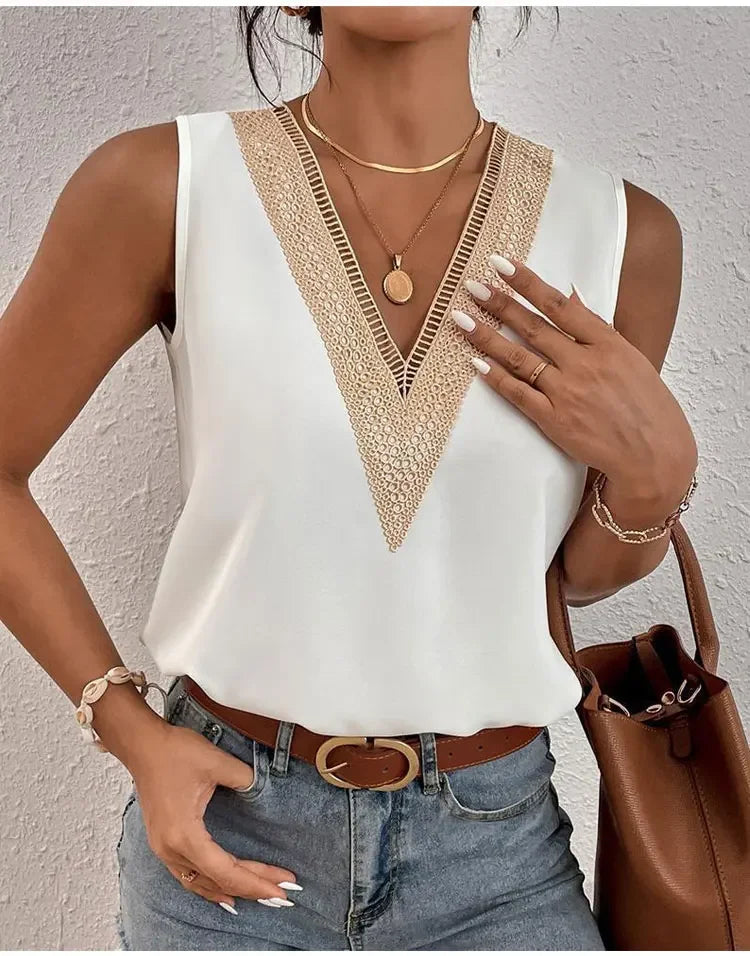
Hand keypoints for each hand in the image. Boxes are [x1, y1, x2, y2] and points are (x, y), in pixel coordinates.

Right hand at [124, 720, 298, 911]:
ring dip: (232, 890)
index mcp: (184, 834)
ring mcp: (163, 848)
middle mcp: (171, 849)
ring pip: (201, 883)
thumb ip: (246, 779)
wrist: (142, 745)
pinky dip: (209, 886)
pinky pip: (188, 875)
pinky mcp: (162, 842)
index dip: (257, 881)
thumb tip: (263, 790)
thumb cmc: (173, 752)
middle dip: (252, 888)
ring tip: (260, 894)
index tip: (282, 886)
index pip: (227, 871)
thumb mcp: (217, 762)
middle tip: (282, 893)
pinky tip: (223, 892)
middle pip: (217, 881)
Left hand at [456, 255, 696, 499]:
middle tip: (472, 285)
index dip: (528, 282)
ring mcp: (567, 392)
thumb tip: (571, 294)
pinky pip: (517, 394)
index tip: (503, 264)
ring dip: (486, 336)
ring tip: (460, 318)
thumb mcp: (631, 358)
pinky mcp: (554, 420)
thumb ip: (597, 329)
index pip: (559, 305)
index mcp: (607, 344)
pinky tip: (475, 362)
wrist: (654, 456)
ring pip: (518, 358)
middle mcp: (584, 364)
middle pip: (533, 327)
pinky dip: (495, 377)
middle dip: (499, 303)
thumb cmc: (647, 407)